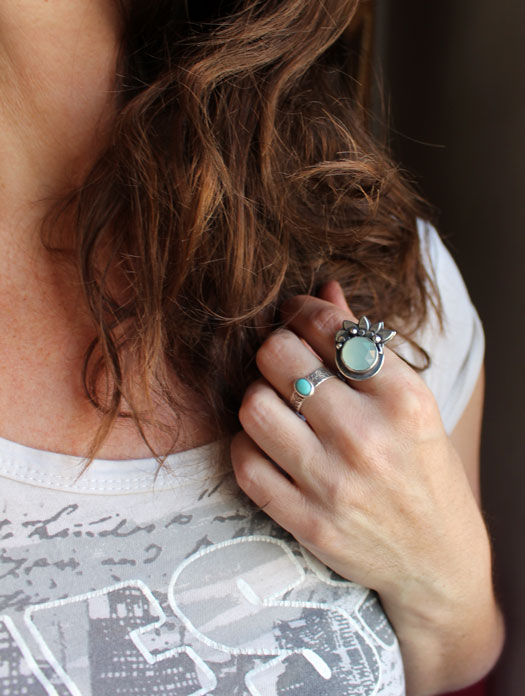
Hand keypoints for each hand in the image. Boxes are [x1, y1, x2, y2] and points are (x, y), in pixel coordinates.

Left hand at [230, 282, 502, 694]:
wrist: (439, 562)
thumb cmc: (426, 471)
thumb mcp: (413, 402)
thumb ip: (366, 343)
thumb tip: (324, 290)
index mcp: (404, 399)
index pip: (328, 327)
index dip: (300, 310)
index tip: (294, 316)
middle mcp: (368, 438)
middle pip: (278, 359)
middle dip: (274, 349)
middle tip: (283, 361)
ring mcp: (334, 485)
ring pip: (253, 407)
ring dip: (257, 397)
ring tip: (276, 405)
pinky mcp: (308, 523)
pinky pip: (245, 465)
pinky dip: (247, 445)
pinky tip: (268, 444)